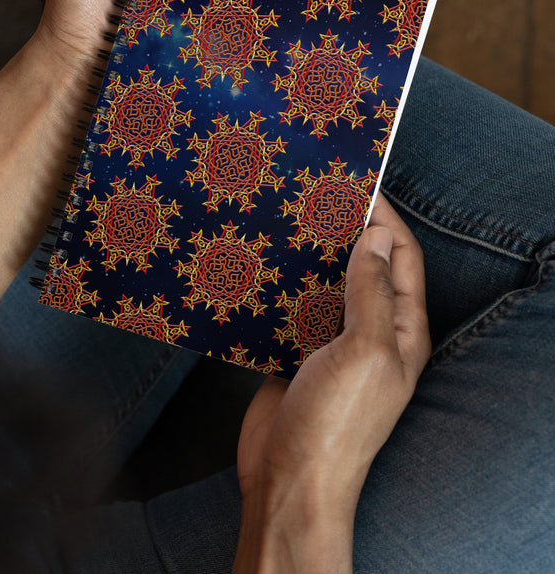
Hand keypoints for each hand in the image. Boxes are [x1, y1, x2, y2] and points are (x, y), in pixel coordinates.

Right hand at [234, 193, 430, 572]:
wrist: (287, 481)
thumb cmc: (336, 424)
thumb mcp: (365, 353)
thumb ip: (372, 294)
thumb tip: (377, 237)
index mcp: (402, 331)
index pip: (401, 259)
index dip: (385, 219)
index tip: (358, 184)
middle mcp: (371, 333)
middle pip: (363, 268)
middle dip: (345, 231)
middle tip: (314, 195)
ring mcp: (331, 344)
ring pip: (325, 286)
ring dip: (311, 256)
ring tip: (285, 219)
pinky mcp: (294, 352)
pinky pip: (292, 308)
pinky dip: (282, 284)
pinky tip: (262, 262)